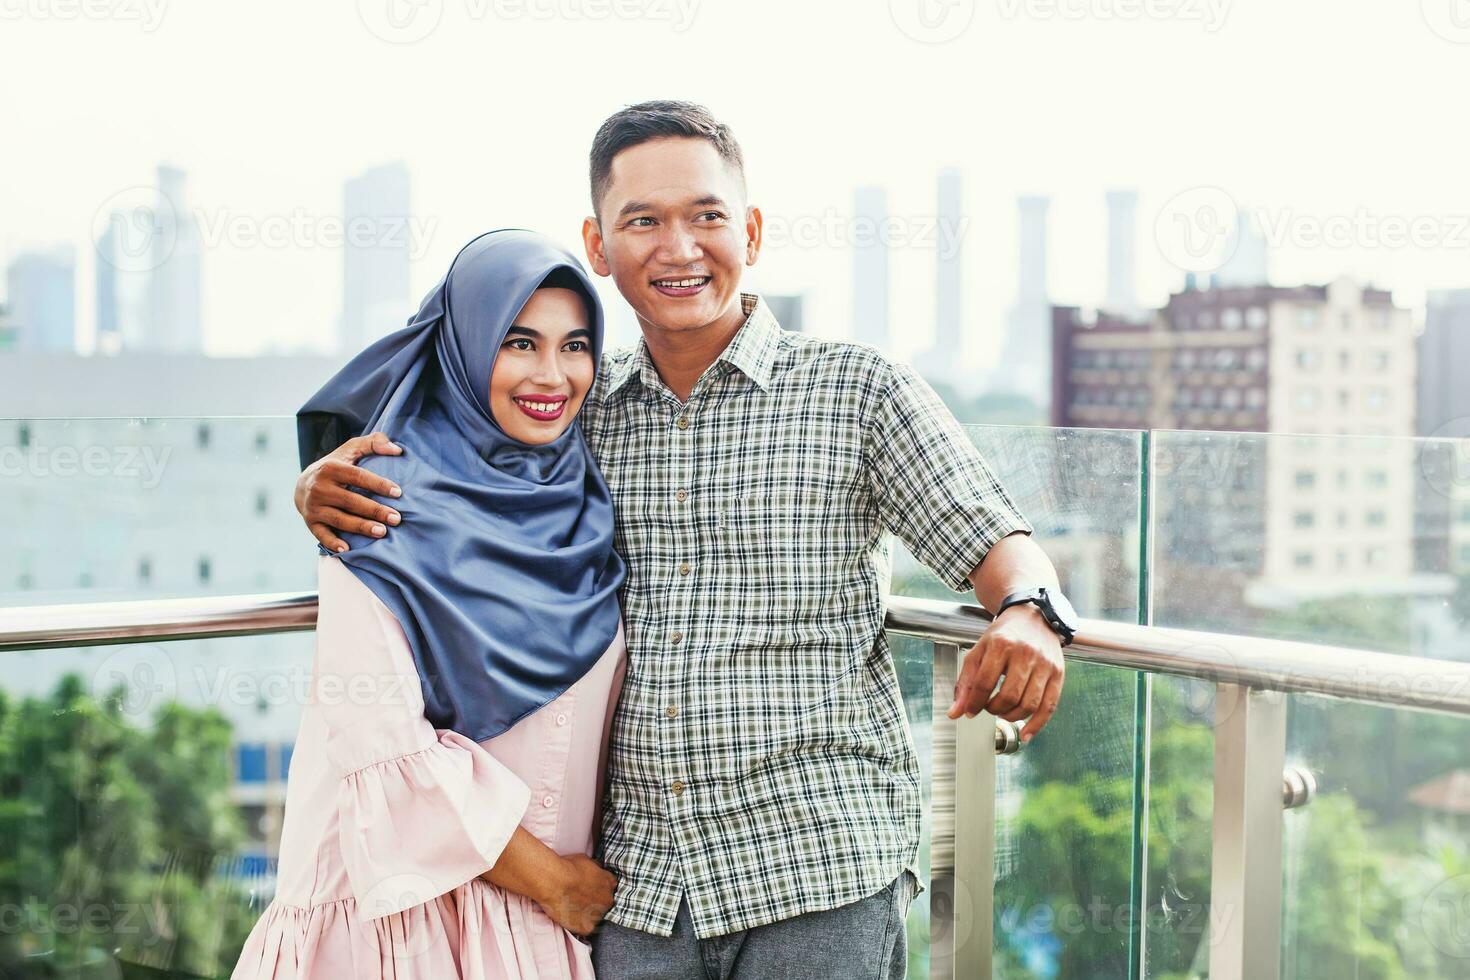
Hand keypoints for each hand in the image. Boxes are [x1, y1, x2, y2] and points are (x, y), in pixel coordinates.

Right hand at [295, 432, 403, 553]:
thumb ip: (373, 443)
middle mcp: (319, 487)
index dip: (378, 484)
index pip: (358, 476)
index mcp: (330, 468)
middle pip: (350, 501)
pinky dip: (333, 542)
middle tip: (397, 518)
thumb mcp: (351, 449)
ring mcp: (313, 506)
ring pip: (340, 519)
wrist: (302, 484)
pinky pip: (322, 534)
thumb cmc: (337, 466)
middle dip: (375, 510)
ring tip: (382, 532)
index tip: (398, 493)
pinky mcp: (310, 522)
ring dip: (361, 527)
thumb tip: (397, 450)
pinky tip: (348, 549)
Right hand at [538, 854, 616, 938]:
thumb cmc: (568, 867)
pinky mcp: (587, 928)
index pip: (610, 887)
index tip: (589, 888)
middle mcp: (608, 900)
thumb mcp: (586, 860)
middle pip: (605, 903)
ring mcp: (598, 915)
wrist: (556, 882)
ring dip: (587, 914)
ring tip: (572, 908)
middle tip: (579, 899)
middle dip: (595, 902)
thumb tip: (594, 870)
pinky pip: (585, 928)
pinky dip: (578, 924)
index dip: (599, 887)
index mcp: (610, 883)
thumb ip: (594, 869)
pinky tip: (569, 917)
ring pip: (595, 916)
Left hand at [947, 603, 1064, 742]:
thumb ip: (966, 682)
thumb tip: (955, 712)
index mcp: (1002, 645)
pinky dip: (1037, 724)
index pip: (984, 683)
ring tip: (1003, 712)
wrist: (1032, 618)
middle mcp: (1026, 653)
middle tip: (989, 707)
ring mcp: (1045, 664)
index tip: (970, 711)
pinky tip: (1025, 733)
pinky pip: (1049, 706)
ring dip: (1012, 717)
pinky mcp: (1058, 673)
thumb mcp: (979, 651)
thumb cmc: (1004, 636)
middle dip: (994, 709)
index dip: (974, 703)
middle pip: (1009, 696)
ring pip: (1029, 704)